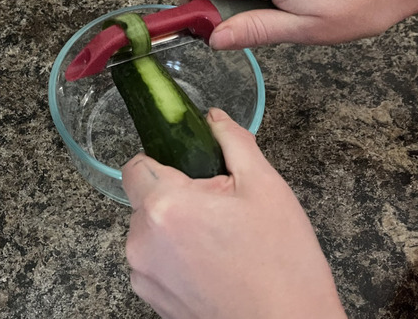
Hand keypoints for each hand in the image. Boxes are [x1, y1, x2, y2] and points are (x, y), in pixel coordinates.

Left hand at [122, 108, 345, 318]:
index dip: (164, 162)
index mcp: (165, 206)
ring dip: (175, 228)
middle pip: (145, 198)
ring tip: (220, 243)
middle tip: (221, 211)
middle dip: (176, 196)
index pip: (136, 164)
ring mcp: (144, 275)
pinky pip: (154, 261)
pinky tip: (212, 266)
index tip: (193, 172)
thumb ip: (233, 142)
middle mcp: (142, 241)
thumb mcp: (266, 187)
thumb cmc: (282, 264)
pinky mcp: (151, 299)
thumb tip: (214, 119)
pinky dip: (175, 258)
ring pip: (149, 231)